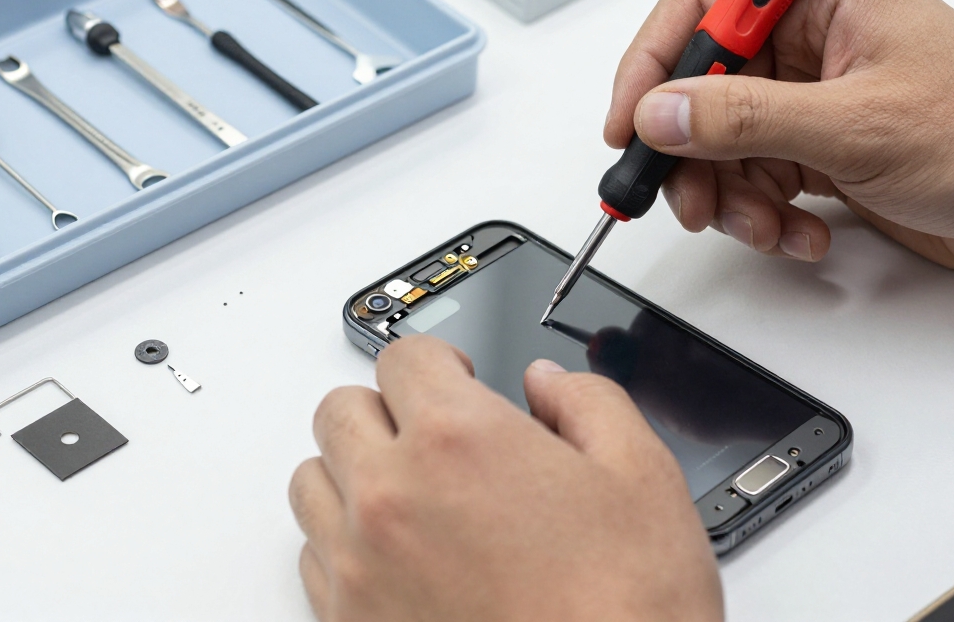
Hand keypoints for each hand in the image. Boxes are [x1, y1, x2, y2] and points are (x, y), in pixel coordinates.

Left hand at [289, 336, 722, 621]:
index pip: (403, 356)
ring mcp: (361, 567)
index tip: (458, 377)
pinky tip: (402, 557)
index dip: (440, 361)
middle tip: (435, 433)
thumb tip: (551, 384)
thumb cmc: (625, 609)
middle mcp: (392, 496)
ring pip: (312, 483)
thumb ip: (588, 401)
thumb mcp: (641, 475)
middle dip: (388, 409)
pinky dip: (346, 546)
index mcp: (458, 440)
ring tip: (413, 494)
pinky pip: (313, 560)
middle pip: (340, 411)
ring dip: (355, 473)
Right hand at [605, 0, 953, 289]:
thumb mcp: (856, 127)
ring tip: (765, 227)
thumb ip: (745, 119)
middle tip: (690, 200)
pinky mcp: (824, 146)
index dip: (655, 61)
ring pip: (725, 141)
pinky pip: (758, 176)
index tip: (630, 120)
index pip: (703, 4)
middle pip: (705, 84)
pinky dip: (765, 213)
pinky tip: (801, 234)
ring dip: (732, 194)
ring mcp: (818, 95)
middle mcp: (816, 38)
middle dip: (694, 151)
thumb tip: (660, 113)